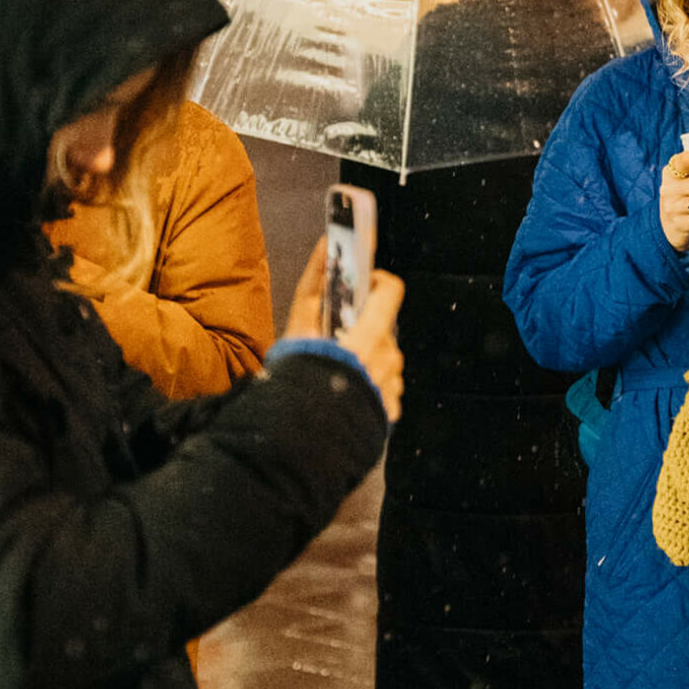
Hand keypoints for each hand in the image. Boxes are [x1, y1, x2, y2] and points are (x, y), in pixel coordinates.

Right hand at [285, 240, 405, 422]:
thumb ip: (314, 290)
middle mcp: (388, 359)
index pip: (390, 290)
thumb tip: (326, 247)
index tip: (363, 281)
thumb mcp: (296, 333)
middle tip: (332, 341)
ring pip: (383, 361)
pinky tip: (344, 398)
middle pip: (382, 330)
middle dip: (361, 330)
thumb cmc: (300, 384)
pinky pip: (383, 390)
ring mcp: (392, 387)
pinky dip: (367, 388)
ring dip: (364, 361)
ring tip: (333, 374)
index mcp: (370, 336)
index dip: (378, 281)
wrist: (306, 442)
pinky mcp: (389, 412)